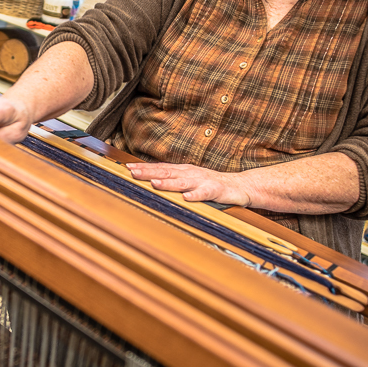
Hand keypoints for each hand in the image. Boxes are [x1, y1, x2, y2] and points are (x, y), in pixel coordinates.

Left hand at [126, 162, 252, 206]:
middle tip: (133, 172)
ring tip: (155, 183)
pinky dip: (195, 195)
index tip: (128, 168)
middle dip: (149, 172)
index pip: (160, 168)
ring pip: (182, 182)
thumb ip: (173, 180)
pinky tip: (186, 198)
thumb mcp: (190, 180)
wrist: (239, 186)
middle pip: (167, 172)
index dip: (144, 168)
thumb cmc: (211, 184)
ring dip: (168, 183)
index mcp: (183, 171)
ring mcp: (202, 181)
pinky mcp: (214, 191)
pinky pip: (203, 193)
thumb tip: (151, 181)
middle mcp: (190, 173)